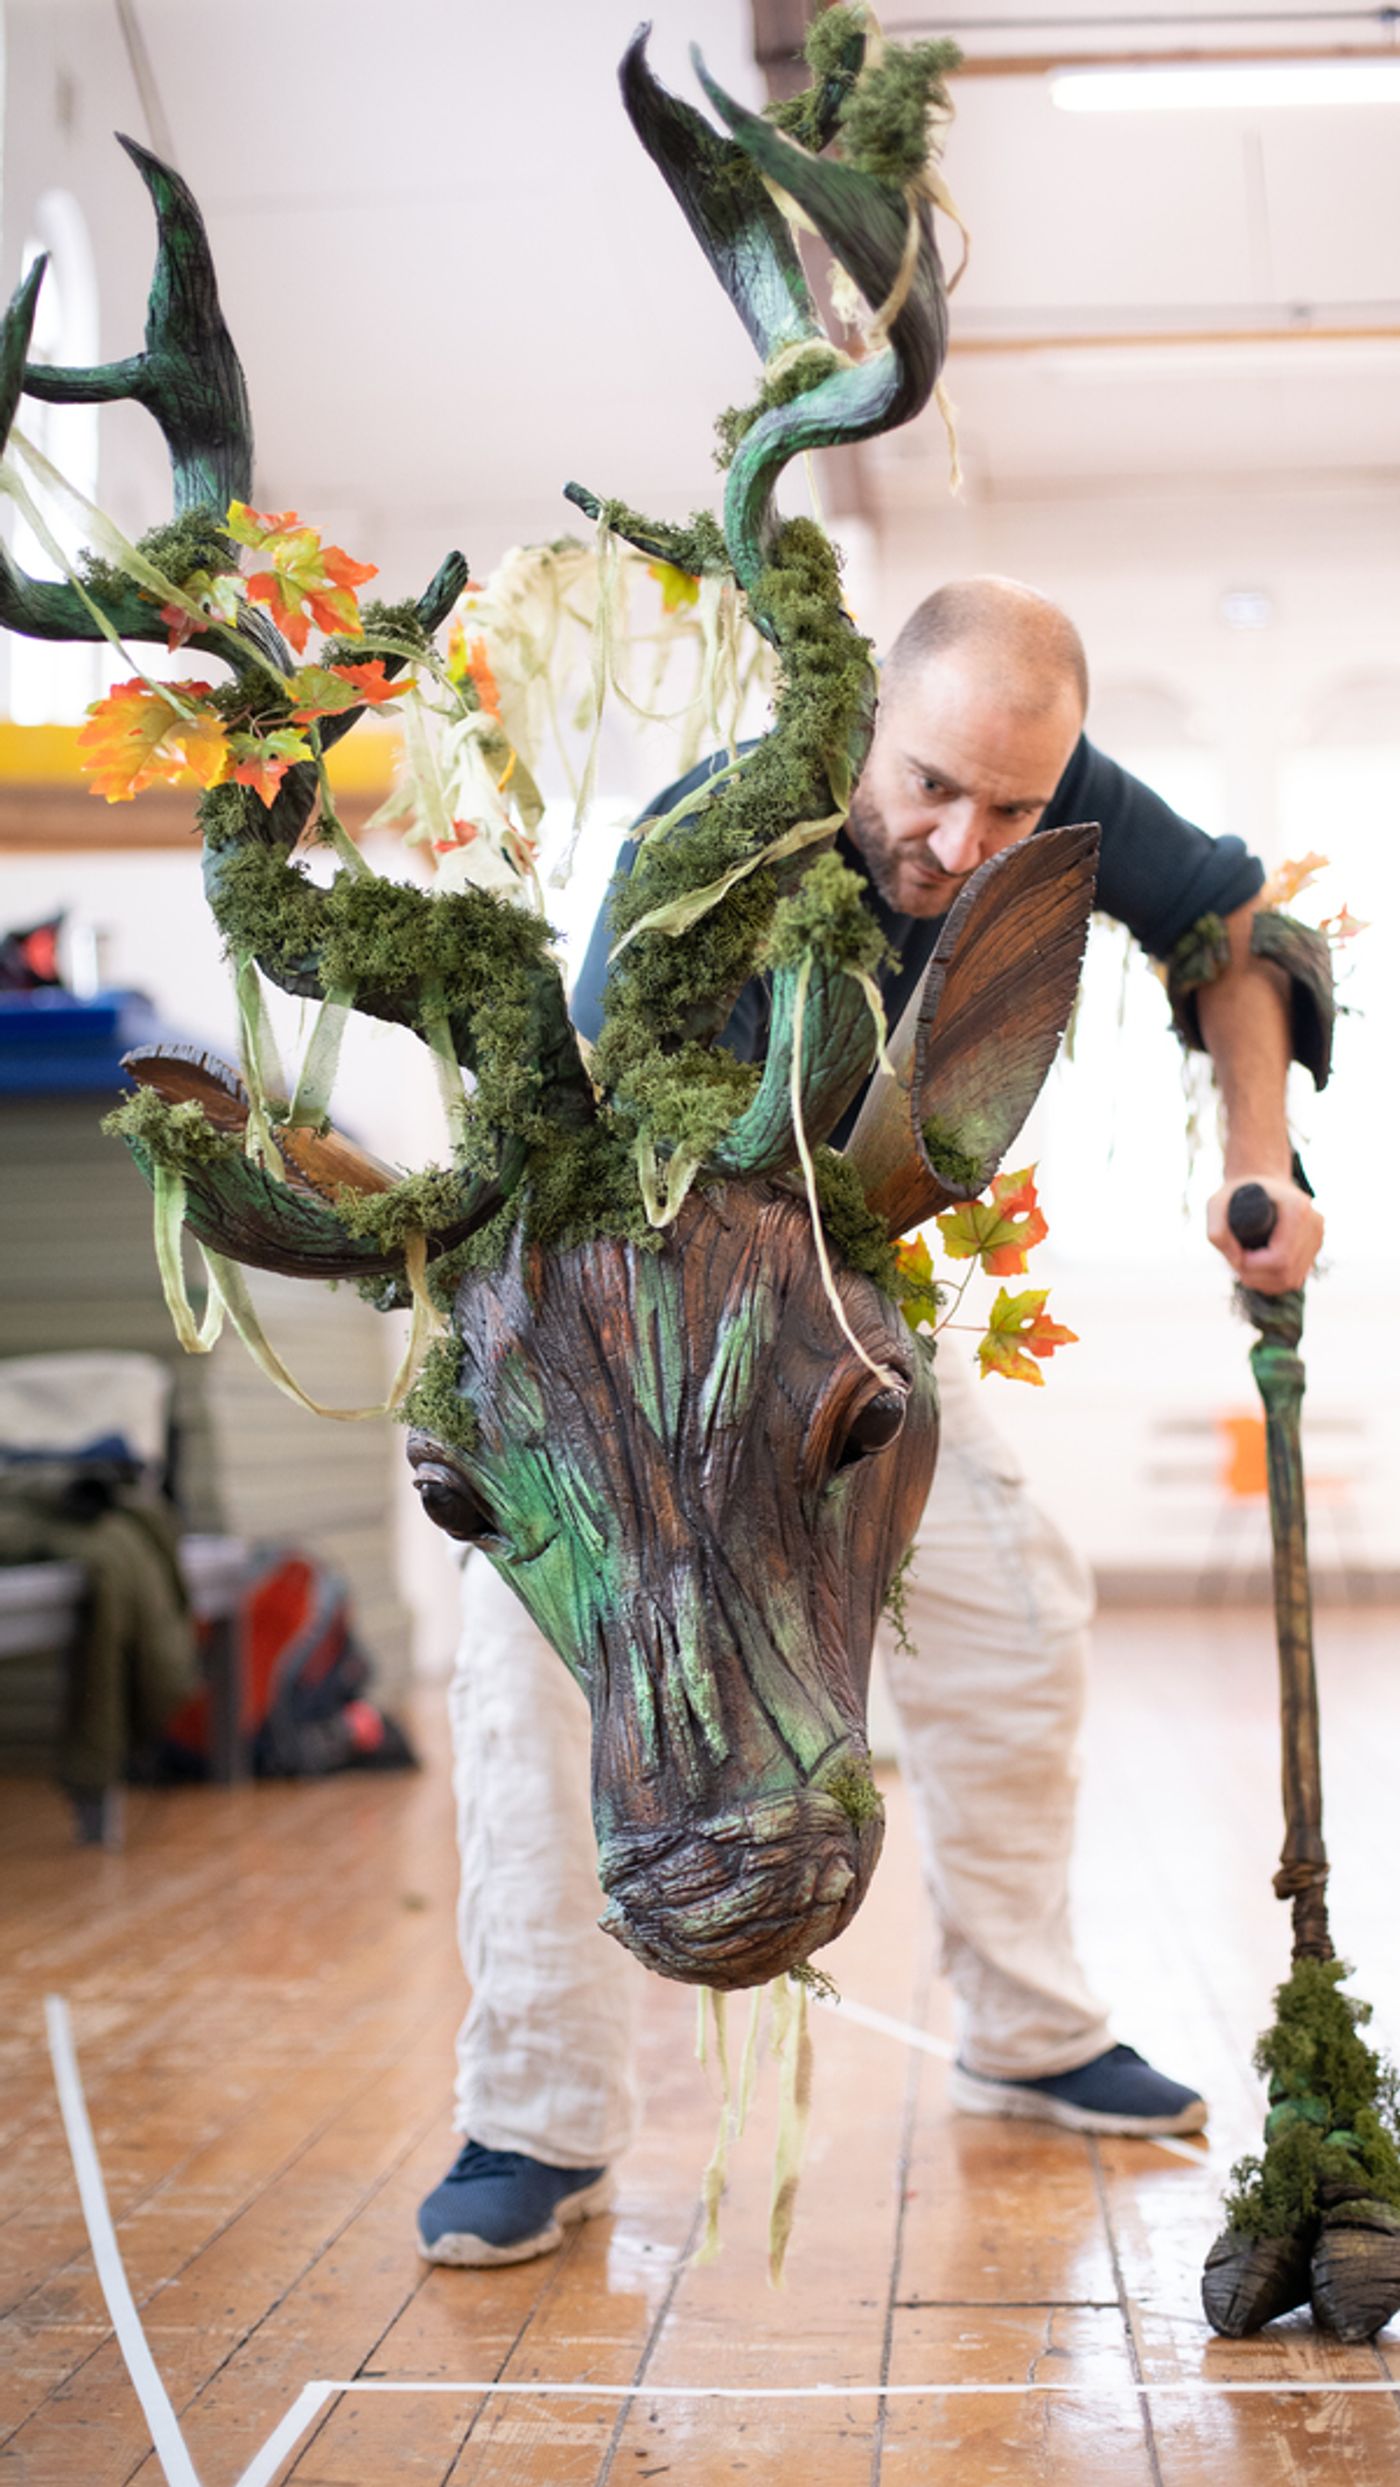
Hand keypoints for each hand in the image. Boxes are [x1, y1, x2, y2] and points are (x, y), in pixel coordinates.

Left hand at [1206, 1176, 1323, 1294]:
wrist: (1261, 1181)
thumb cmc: (1237, 1192)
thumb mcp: (1216, 1204)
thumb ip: (1217, 1231)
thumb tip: (1238, 1261)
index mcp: (1297, 1209)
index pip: (1280, 1257)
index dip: (1254, 1266)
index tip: (1236, 1256)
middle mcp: (1314, 1224)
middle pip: (1286, 1272)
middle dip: (1256, 1276)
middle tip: (1236, 1263)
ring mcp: (1317, 1237)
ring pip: (1292, 1279)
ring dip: (1264, 1282)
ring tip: (1243, 1267)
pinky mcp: (1314, 1248)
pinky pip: (1296, 1278)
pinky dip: (1274, 1282)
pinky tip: (1257, 1273)